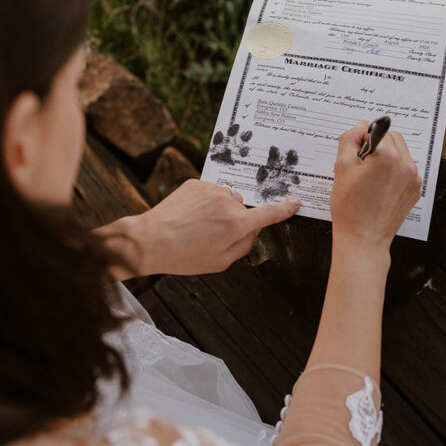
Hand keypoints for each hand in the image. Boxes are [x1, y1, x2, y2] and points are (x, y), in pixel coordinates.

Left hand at [108, 179, 299, 276]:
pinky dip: (204, 201)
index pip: (269, 214)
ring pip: (226, 198)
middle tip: (212, 234)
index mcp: (236, 225)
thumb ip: (245, 245)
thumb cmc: (184, 256)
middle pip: (243, 208)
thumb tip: (254, 229)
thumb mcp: (220, 262)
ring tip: (196, 225)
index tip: (295, 202)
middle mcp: (227, 203)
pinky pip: (210, 191)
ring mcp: (211, 190)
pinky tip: (189, 214)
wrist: (150, 240)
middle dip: (235, 219)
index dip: (285, 209)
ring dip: (219, 209)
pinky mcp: (196, 183)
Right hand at [330, 120, 420, 255]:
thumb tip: (360, 126)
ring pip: (401, 153)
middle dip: (378, 145)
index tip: (357, 153)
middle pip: (393, 138)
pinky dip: (395, 171)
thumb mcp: (342, 167)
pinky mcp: (415, 190)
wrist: (363, 239)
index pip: (378, 130)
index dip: (363, 138)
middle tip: (363, 165)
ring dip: (388, 157)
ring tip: (372, 178)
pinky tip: (380, 187)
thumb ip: (349, 139)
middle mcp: (406, 165)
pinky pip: (406, 169)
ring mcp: (414, 178)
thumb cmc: (350, 207)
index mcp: (387, 156)